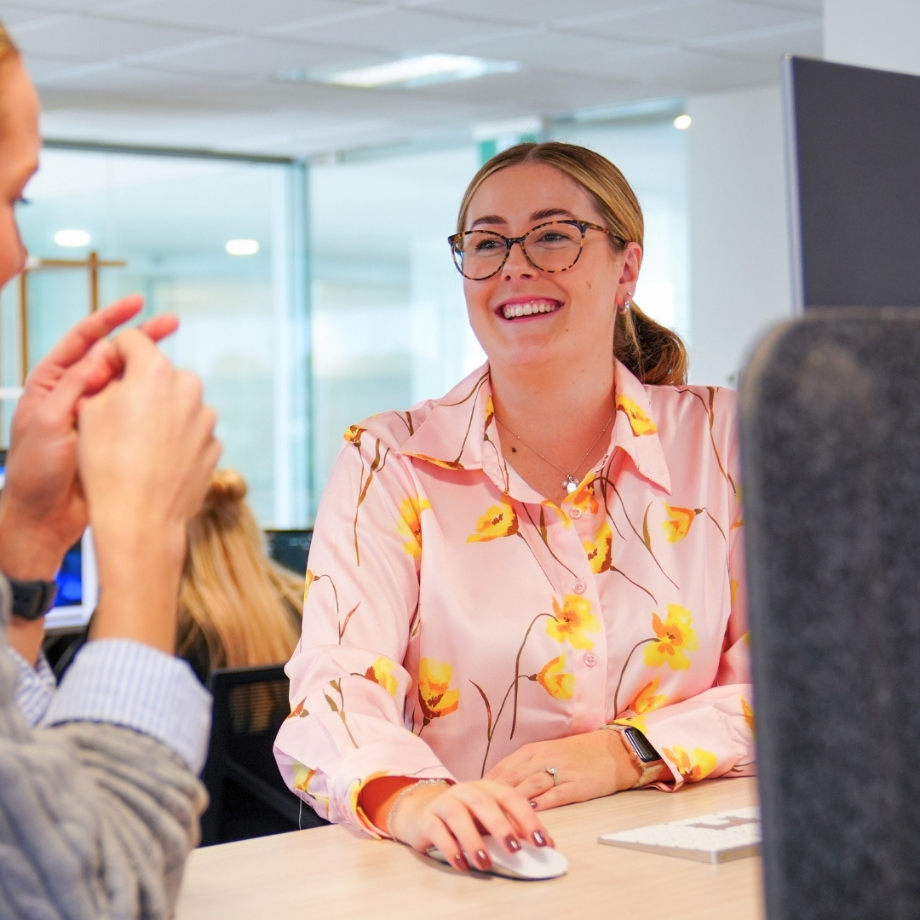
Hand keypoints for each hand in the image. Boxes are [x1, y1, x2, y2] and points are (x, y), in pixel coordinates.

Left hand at [0, 296, 176, 580]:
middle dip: (142, 340)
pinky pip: (139, 414)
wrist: (43, 519)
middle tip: (172, 323)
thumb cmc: (34, 471)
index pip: (84, 340)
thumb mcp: (50, 421)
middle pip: (113, 357)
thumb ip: (75, 386)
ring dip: (152, 373)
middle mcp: (76, 394)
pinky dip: (156, 405)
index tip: (138, 305)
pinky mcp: (116, 438)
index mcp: (52, 384)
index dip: (110, 319)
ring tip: (176, 365)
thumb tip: (105, 355)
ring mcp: (99, 416)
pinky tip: (173, 401)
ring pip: (131, 385)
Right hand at [78, 329, 219, 651]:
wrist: (141, 519)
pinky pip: (192, 431)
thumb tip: (118, 374)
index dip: (116, 354)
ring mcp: (206, 418)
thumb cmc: (108, 466)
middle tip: (120, 414)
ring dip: (162, 413)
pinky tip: (157, 460)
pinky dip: (177, 438)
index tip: (107, 373)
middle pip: (160, 373)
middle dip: (142, 386)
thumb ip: (108, 381)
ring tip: (138, 445)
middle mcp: (189, 388)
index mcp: (155, 372)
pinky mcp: (215, 443)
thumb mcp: (90, 412)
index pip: (134, 340)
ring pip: (179, 403)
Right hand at [388, 779, 550, 872]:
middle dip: (500, 825)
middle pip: (483, 802)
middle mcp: (465, 791)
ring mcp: (443, 803)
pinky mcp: (425, 819)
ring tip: (485, 863)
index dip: (527, 818)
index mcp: (486, 788)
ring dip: (473, 839)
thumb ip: (513, 829)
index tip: (542, 842)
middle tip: (514, 849)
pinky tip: (461, 863)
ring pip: (457, 814)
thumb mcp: (489, 821)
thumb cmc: (464, 819)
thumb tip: (545, 844)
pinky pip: (436, 830)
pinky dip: (450, 848)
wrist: (421, 813)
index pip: (510, 797)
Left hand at [486, 730, 640, 810]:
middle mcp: (543, 758)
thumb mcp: (546, 755)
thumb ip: (523, 769)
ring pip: (530, 787)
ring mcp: (560, 771)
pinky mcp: (577, 785)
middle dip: (492, 798)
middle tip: (476, 816)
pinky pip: (555, 795)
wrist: (612, 751)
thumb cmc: (577, 755)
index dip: (484, 787)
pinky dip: (541, 804)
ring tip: (496, 820)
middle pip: (511, 778)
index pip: (501, 769)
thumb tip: (495, 787)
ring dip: (512, 805)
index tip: (470, 803)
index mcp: (533, 751)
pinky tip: (529, 814)